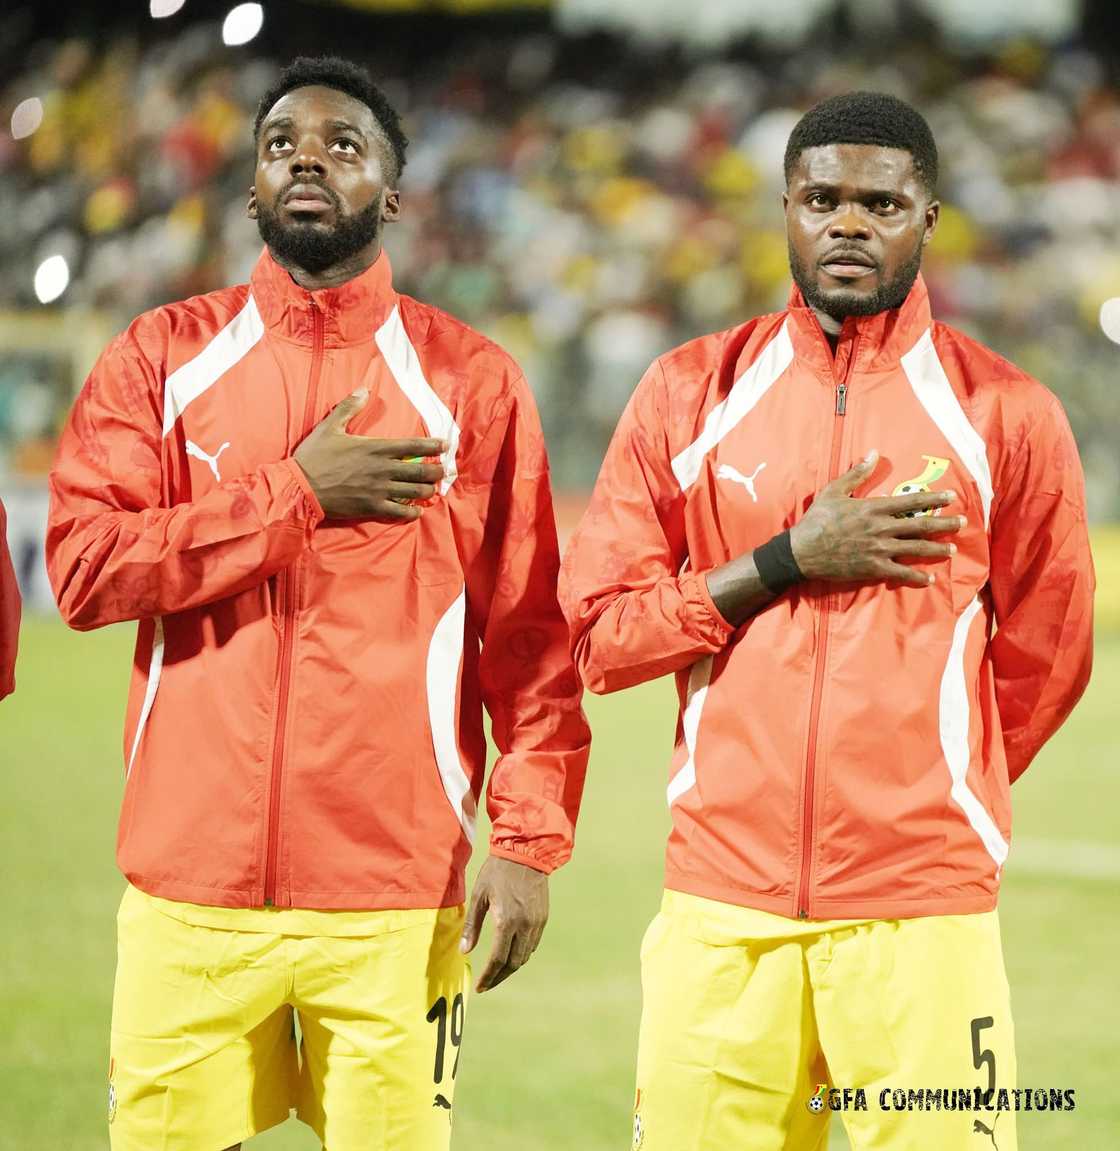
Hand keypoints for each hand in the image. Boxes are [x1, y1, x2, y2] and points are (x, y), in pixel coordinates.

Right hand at [294, 389, 446, 519]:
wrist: (299, 487)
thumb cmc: (314, 456)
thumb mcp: (329, 426)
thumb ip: (349, 408)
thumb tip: (363, 389)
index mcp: (375, 448)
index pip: (413, 446)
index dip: (433, 446)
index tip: (445, 445)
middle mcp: (382, 469)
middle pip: (421, 471)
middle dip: (437, 471)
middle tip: (443, 471)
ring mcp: (379, 490)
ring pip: (415, 492)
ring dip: (427, 490)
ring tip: (431, 488)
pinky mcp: (372, 507)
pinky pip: (400, 512)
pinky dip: (412, 512)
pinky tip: (417, 510)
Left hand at [459, 857, 548, 992]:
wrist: (526, 853)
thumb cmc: (497, 871)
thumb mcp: (479, 895)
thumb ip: (472, 926)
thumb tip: (464, 951)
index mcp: (507, 921)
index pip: (498, 960)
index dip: (488, 977)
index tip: (480, 987)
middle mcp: (524, 926)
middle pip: (513, 964)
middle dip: (499, 977)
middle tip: (487, 984)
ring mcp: (536, 923)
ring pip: (525, 956)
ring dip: (510, 967)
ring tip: (497, 972)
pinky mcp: (542, 918)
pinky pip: (532, 944)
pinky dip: (521, 954)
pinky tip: (511, 953)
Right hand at [789, 450, 965, 587]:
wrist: (802, 551)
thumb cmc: (817, 520)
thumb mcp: (834, 491)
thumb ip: (857, 474)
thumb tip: (874, 453)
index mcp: (873, 508)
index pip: (911, 501)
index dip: (933, 498)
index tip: (951, 496)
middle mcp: (881, 528)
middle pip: (920, 524)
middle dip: (944, 523)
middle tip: (962, 522)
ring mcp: (879, 549)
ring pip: (916, 548)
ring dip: (936, 548)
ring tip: (951, 548)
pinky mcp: (873, 568)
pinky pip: (901, 572)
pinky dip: (917, 576)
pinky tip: (930, 578)